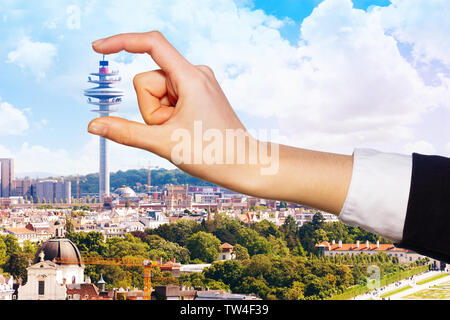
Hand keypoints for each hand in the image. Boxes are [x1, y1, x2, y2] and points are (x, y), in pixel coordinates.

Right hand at [89, 31, 260, 193]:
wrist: (244, 164)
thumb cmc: (213, 153)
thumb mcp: (164, 143)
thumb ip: (125, 133)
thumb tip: (93, 125)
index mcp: (190, 77)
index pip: (151, 44)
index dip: (121, 42)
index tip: (97, 49)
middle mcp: (195, 73)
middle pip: (148, 81)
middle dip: (150, 108)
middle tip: (173, 129)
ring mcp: (198, 83)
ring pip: (157, 93)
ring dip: (160, 115)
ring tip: (182, 131)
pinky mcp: (198, 93)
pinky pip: (169, 99)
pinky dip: (168, 115)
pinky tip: (186, 128)